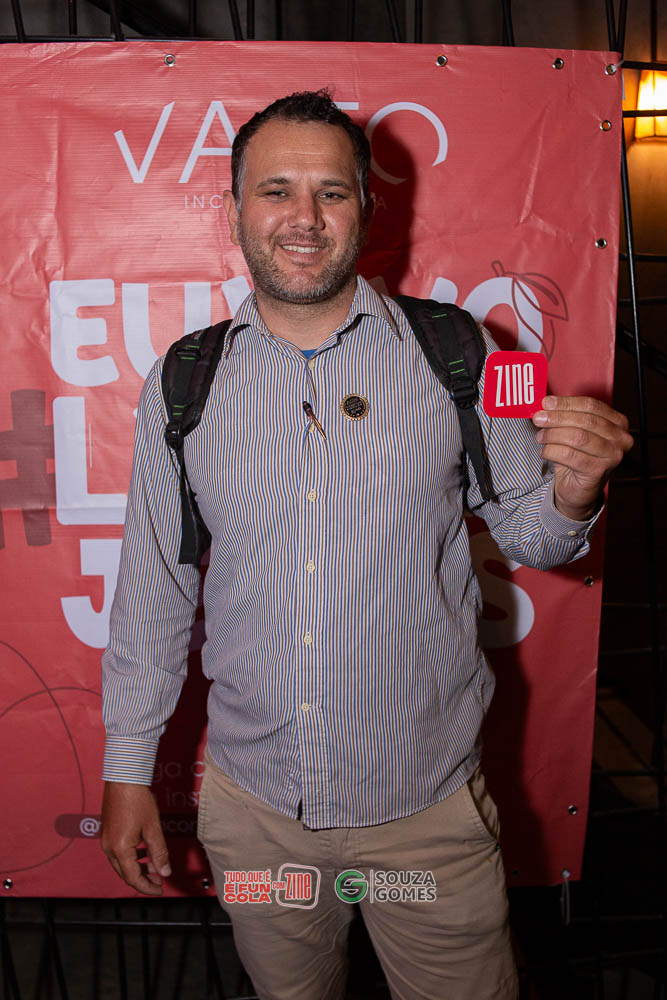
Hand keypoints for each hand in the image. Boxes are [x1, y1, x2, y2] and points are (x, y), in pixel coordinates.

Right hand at [101, 782, 170, 895]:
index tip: (160, 889)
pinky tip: (144, 852)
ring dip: (138, 868)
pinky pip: (118, 853)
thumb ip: (159, 853)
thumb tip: (165, 872)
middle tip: (160, 880)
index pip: (133, 878)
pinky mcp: (107, 832)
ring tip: (155, 866)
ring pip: (121, 864)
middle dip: (143, 879)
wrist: (124, 779)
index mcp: (119, 850)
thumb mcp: (152, 828)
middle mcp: (109, 848)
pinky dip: (132, 857)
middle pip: (125, 873)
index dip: (147, 887)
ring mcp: (106, 840)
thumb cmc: (137, 800)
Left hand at [532, 396, 632, 520]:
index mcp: (618, 422)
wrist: (577, 489)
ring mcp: (612, 456)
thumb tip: (545, 404)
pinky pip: (569, 455)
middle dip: (557, 417)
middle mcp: (620, 438)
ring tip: (541, 436)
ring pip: (577, 437)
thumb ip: (565, 416)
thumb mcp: (574, 431)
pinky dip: (552, 451)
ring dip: (553, 434)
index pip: (591, 405)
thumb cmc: (577, 457)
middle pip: (585, 420)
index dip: (566, 403)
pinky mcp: (598, 471)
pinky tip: (545, 451)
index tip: (546, 403)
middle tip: (539, 418)